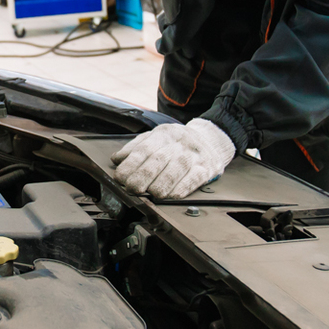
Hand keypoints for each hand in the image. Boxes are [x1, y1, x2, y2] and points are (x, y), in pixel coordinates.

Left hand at [111, 118, 235, 198]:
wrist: (212, 139)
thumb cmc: (179, 142)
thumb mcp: (157, 137)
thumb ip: (136, 147)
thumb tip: (116, 160)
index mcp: (163, 134)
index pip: (144, 149)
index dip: (131, 164)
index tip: (120, 178)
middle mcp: (179, 143)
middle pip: (158, 159)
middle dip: (143, 176)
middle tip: (133, 189)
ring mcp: (194, 155)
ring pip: (176, 169)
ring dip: (162, 184)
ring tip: (152, 194)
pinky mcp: (207, 168)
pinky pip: (194, 178)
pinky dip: (183, 188)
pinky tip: (173, 195)